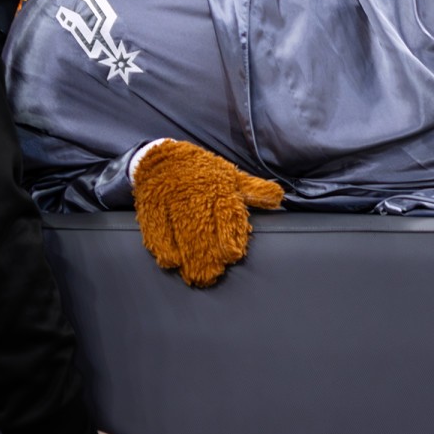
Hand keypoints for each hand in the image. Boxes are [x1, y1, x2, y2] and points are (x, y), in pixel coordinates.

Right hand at [133, 139, 283, 286]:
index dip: (229, 236)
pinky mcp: (153, 210)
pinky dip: (164, 246)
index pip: (226, 215)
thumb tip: (280, 197)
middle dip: (209, 254)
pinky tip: (171, 263)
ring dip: (189, 256)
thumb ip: (254, 190)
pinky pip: (157, 229)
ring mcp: (172, 204)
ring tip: (196, 276)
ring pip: (181, 232)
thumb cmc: (203, 171)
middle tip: (213, 274)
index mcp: (217, 189)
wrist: (162, 158)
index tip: (233, 255)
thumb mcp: (231, 176)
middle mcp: (195, 197)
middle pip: (203, 229)